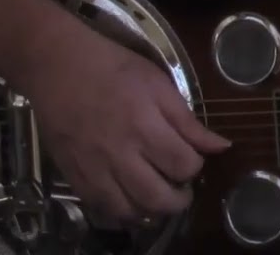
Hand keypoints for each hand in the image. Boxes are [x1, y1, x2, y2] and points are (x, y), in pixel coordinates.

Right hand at [18, 16, 231, 223]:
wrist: (58, 67)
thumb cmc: (114, 69)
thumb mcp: (159, 84)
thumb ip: (188, 121)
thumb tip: (221, 146)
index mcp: (145, 126)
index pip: (183, 165)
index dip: (195, 167)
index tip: (192, 159)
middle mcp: (119, 153)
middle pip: (157, 197)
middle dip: (179, 200)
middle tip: (182, 190)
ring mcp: (93, 168)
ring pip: (128, 211)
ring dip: (150, 211)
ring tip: (158, 196)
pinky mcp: (73, 175)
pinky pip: (100, 208)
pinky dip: (120, 211)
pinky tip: (130, 198)